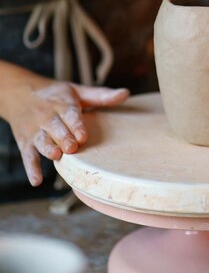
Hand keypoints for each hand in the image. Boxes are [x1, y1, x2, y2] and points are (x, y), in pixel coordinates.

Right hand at [0, 68, 128, 185]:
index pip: (70, 114)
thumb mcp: (77, 91)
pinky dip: (31, 168)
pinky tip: (37, 180)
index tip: (83, 136)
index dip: (76, 125)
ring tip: (57, 156)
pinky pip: (27, 156)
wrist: (18, 92)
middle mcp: (47, 117)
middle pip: (56, 128)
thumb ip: (101, 95)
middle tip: (72, 148)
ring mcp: (35, 131)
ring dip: (48, 149)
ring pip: (41, 141)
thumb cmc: (55, 95)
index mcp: (62, 104)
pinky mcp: (25, 142)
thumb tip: (125, 93)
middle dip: (63, 138)